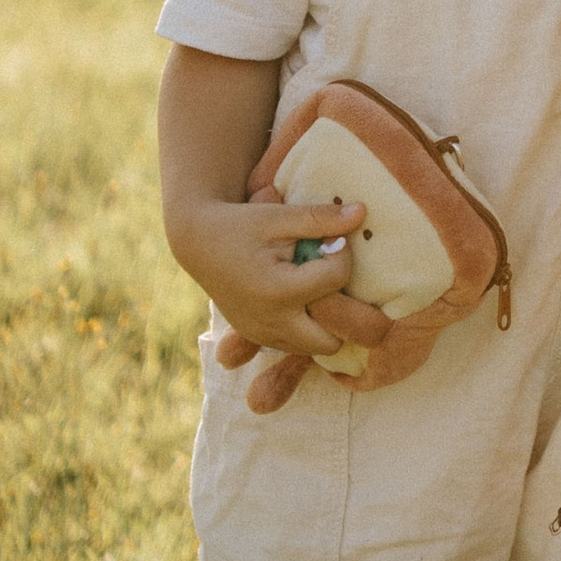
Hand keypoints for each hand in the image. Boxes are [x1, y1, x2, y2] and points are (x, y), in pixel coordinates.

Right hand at [178, 189, 393, 410]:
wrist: (198, 243)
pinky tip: (299, 297)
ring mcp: (262, 334)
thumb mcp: (279, 217)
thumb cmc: (240, 225)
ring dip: (324, 322)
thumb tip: (362, 212)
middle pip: (333, 339)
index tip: (329, 240)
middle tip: (329, 276)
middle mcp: (271, 322)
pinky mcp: (257, 337)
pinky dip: (306, 326)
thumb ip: (320, 218)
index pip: (336, 279)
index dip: (341, 253)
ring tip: (314, 286)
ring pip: (317, 348)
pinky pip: (296, 345)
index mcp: (278, 290)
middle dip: (341, 309)